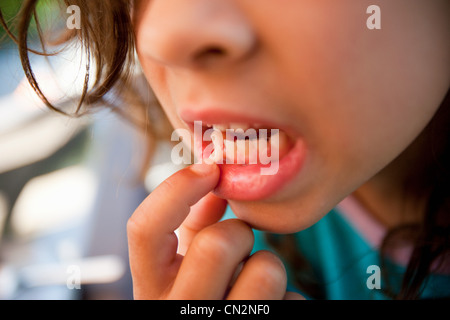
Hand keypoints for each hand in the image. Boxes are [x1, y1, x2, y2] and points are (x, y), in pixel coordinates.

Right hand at [127, 163, 303, 299]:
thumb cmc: (208, 296)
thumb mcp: (189, 266)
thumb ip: (193, 225)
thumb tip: (212, 182)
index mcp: (152, 290)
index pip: (144, 230)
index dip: (176, 189)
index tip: (210, 170)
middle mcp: (177, 313)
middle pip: (216, 244)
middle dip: (239, 233)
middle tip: (242, 245)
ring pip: (265, 270)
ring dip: (269, 267)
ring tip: (258, 283)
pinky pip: (293, 300)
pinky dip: (287, 298)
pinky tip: (270, 308)